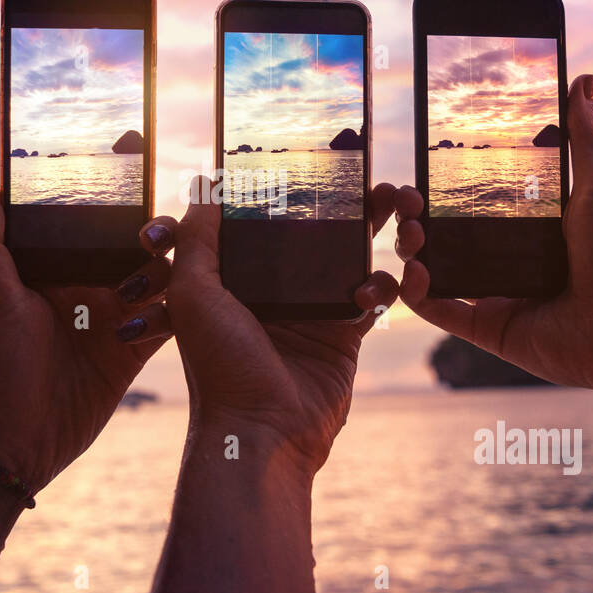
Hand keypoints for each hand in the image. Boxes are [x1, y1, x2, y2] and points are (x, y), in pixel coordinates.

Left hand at [0, 183, 172, 493]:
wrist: (14, 442)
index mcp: (56, 270)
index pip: (84, 216)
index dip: (108, 180)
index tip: (128, 141)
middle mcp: (89, 288)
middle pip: (130, 242)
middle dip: (156, 219)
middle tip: (180, 205)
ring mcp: (115, 319)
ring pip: (159, 277)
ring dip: (175, 264)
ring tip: (191, 253)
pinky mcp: (134, 352)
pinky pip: (169, 322)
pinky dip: (185, 309)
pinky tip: (201, 295)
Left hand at [127, 181, 403, 476]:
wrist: (262, 435)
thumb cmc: (219, 368)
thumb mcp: (194, 294)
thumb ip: (197, 238)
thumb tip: (203, 184)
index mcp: (234, 277)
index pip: (265, 220)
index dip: (291, 189)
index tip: (318, 156)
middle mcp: (272, 290)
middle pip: (314, 233)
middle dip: (346, 204)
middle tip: (374, 177)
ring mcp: (310, 311)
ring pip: (349, 258)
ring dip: (375, 232)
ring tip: (398, 209)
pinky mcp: (342, 336)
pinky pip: (371, 298)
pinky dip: (383, 285)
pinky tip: (380, 281)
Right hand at [398, 74, 592, 392]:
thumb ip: (584, 134)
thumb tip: (584, 79)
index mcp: (532, 231)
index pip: (476, 205)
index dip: (444, 189)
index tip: (424, 169)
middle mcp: (511, 264)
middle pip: (448, 237)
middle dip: (418, 217)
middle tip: (409, 200)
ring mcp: (499, 298)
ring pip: (438, 272)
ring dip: (412, 250)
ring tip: (410, 230)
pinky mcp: (491, 330)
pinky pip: (443, 313)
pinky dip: (418, 295)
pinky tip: (412, 271)